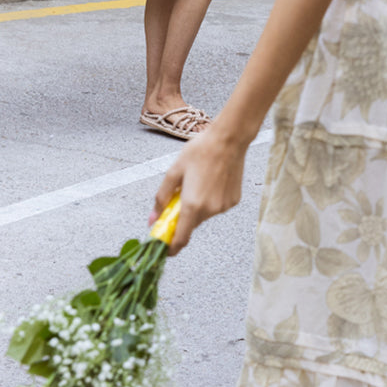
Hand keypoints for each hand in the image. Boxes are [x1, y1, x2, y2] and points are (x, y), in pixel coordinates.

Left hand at [150, 123, 245, 255]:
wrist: (229, 139)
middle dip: (182, 218)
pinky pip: (216, 207)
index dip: (170, 247)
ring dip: (196, 207)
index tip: (164, 247)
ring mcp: (223, 206)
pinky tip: (211, 181)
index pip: (180, 239)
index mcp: (192, 205)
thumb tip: (153, 218)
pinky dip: (210, 200)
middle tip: (179, 198)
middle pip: (191, 225)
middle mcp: (210, 210)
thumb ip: (162, 198)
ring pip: (204, 215)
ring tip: (198, 182)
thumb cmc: (201, 150)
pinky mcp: (233, 201)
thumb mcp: (174, 172)